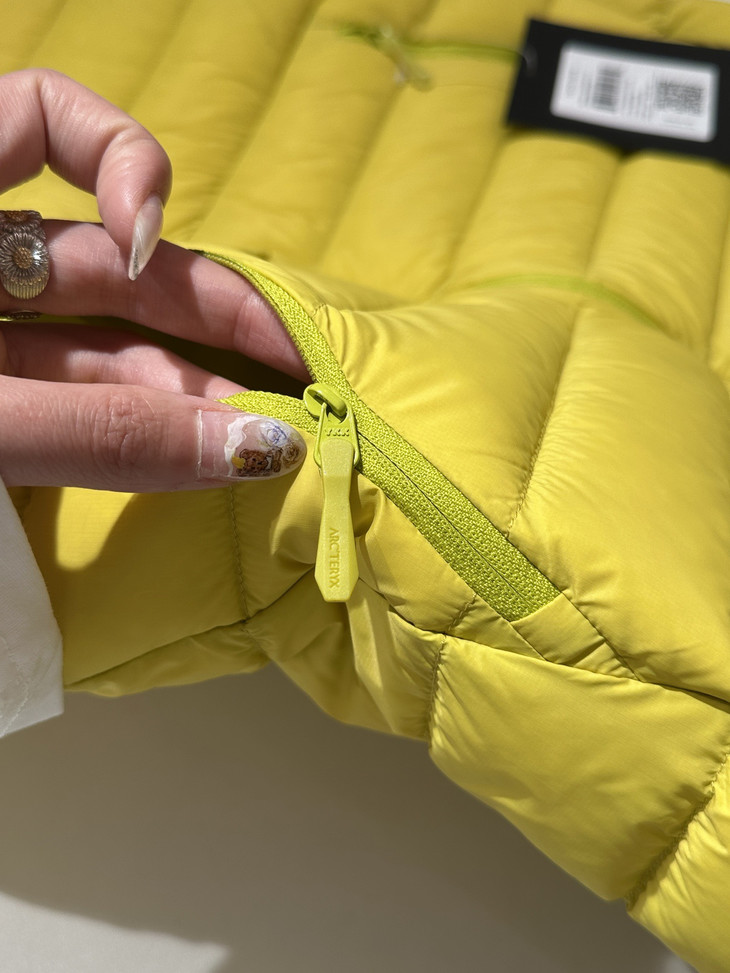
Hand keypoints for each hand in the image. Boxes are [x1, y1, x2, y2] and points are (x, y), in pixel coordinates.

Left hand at [0, 69, 308, 491]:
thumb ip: (98, 429)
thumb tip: (258, 443)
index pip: (40, 116)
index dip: (122, 159)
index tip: (143, 246)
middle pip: (102, 259)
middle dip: (203, 317)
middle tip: (294, 379)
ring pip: (97, 342)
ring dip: (183, 390)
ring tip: (258, 441)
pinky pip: (81, 396)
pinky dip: (139, 421)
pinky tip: (197, 446)